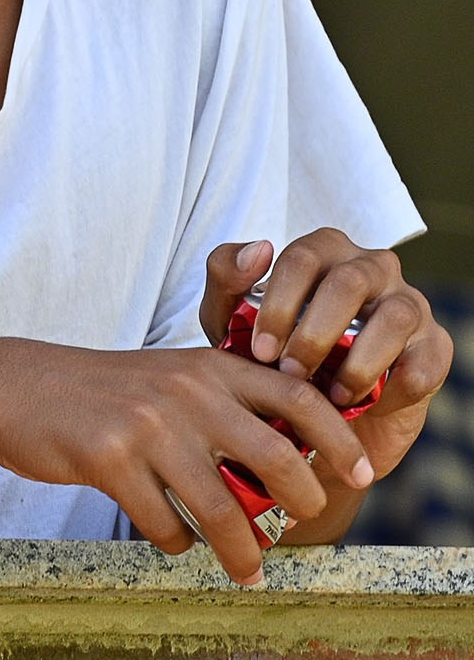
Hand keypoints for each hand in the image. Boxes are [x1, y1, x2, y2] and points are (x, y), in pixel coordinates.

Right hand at [0, 336, 374, 586]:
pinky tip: (173, 542)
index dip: (338, 438)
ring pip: (221, 507)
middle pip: (274, 457)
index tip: (359, 475)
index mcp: (207, 366)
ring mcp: (146, 425)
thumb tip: (291, 462)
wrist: (11, 388)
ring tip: (247, 573)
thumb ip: (224, 401)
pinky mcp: (107, 458)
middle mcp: (184, 391)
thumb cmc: (100, 392)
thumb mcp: (167, 377)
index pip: (296, 394)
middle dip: (300, 505)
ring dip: (242, 552)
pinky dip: (176, 543)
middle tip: (298, 531)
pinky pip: (164, 523)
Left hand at [204, 230, 454, 479]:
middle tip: (290, 373)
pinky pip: (422, 364)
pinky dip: (390, 390)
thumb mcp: (230, 317)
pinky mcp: (434, 347)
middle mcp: (372, 268)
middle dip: (314, 334)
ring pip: (395, 318)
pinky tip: (360, 405)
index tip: (260, 350)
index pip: (303, 258)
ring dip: (357, 362)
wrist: (311, 411)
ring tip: (329, 396)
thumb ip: (226, 276)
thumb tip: (258, 249)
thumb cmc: (267, 349)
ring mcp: (409, 305)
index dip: (279, 305)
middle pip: (349, 283)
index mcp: (323, 251)